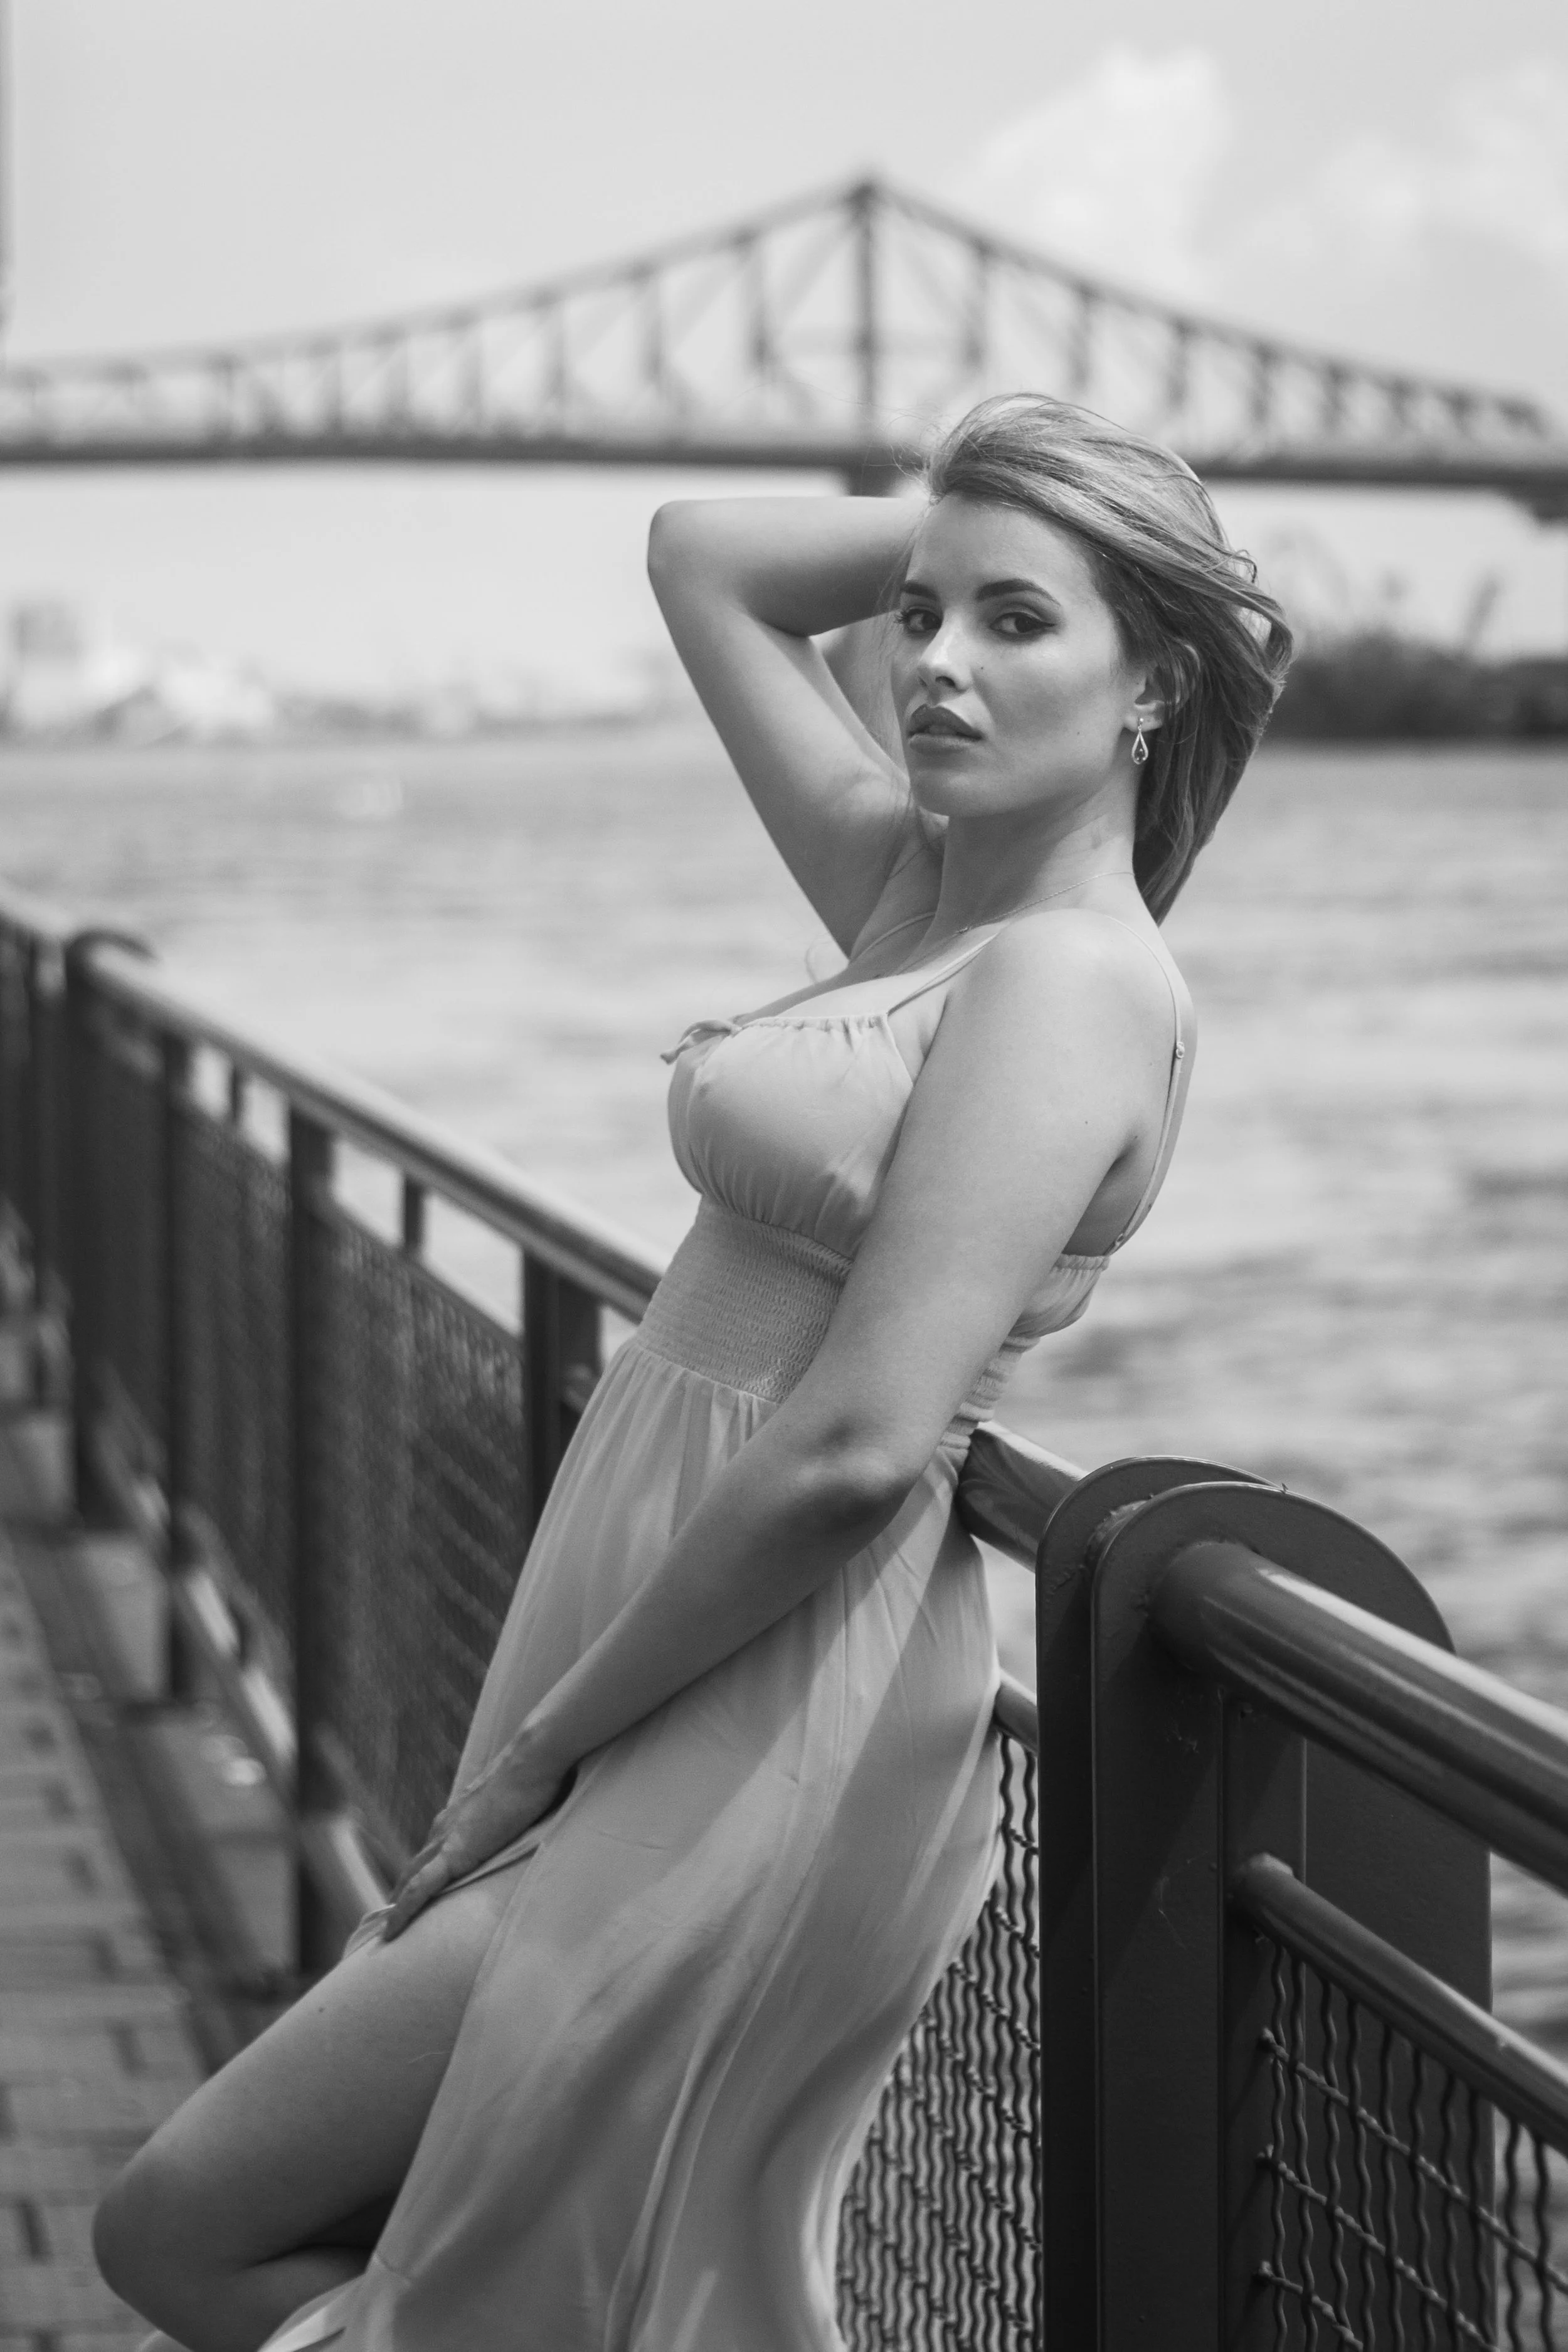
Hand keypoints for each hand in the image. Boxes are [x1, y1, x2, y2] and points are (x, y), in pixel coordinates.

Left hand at [382, 1727, 569, 1940]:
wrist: (532, 1763)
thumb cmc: (534, 1778)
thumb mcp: (517, 1805)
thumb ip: (511, 1820)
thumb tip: (525, 1827)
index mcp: (459, 1816)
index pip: (432, 1851)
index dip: (421, 1873)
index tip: (412, 1892)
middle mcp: (445, 1827)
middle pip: (415, 1867)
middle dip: (401, 1893)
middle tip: (390, 1920)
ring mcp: (446, 1839)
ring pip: (411, 1879)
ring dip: (398, 1904)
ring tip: (388, 1931)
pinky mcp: (454, 1853)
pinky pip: (420, 1889)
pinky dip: (403, 1910)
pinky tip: (392, 1932)